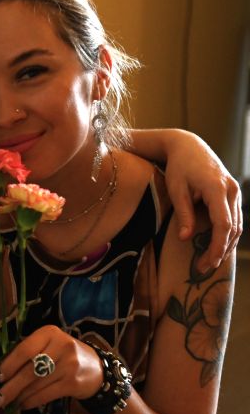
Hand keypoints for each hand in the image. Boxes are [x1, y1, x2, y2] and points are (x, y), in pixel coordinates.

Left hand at [0, 326, 102, 410]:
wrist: (96, 368)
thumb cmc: (62, 354)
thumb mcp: (48, 344)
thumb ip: (29, 351)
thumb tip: (4, 372)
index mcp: (49, 333)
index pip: (24, 349)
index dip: (9, 365)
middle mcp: (61, 346)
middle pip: (30, 370)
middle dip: (11, 386)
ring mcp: (69, 365)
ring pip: (37, 384)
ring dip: (20, 396)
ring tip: (8, 402)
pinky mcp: (73, 383)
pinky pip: (46, 394)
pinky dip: (32, 401)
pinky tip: (23, 405)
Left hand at [163, 130, 241, 270]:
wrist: (188, 146)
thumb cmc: (179, 167)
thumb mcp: (176, 189)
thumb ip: (183, 214)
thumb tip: (186, 239)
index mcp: (217, 188)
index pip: (223, 225)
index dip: (216, 246)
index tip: (206, 262)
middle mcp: (231, 190)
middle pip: (233, 228)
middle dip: (220, 250)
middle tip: (204, 267)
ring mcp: (235, 191)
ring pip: (237, 225)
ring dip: (226, 245)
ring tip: (210, 261)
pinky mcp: (233, 193)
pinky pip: (235, 218)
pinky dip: (228, 234)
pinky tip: (218, 246)